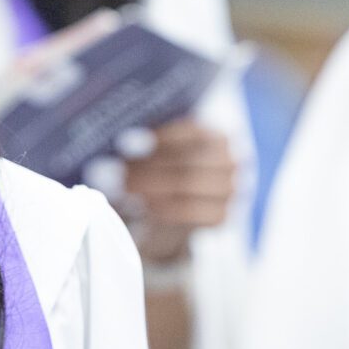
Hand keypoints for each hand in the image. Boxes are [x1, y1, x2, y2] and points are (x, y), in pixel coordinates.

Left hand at [118, 119, 235, 265]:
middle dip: (149, 167)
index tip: (126, 144)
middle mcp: (231, 161)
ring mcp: (230, 190)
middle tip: (117, 173)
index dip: (158, 138)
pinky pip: (191, 213)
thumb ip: (147, 144)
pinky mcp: (222, 216)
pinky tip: (144, 206)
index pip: (191, 132)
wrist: (178, 209)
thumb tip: (122, 143)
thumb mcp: (160, 152)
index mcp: (217, 136)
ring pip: (188, 187)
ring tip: (124, 188)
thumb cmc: (166, 170)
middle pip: (187, 162)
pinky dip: (164, 209)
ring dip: (151, 188)